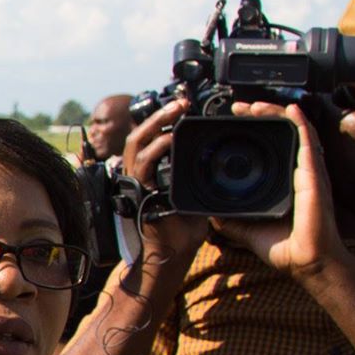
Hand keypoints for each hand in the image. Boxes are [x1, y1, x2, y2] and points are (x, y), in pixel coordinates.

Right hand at [120, 99, 209, 263]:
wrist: (173, 252)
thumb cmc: (184, 227)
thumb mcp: (195, 192)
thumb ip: (198, 173)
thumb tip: (217, 156)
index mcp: (151, 170)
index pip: (152, 137)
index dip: (164, 119)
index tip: (184, 105)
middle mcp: (140, 172)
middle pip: (142, 133)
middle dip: (160, 114)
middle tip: (181, 102)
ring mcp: (136, 180)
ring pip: (137, 142)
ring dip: (156, 123)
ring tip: (176, 110)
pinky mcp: (138, 190)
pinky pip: (144, 164)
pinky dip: (156, 149)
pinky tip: (171, 138)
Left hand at [209, 103, 348, 281]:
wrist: (305, 262)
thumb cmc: (285, 248)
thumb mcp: (247, 229)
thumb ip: (230, 220)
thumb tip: (211, 213)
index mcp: (284, 182)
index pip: (271, 146)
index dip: (255, 129)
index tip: (235, 121)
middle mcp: (297, 172)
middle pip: (282, 131)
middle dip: (261, 115)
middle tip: (239, 108)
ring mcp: (307, 171)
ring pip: (294, 130)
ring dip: (275, 113)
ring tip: (255, 105)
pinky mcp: (314, 174)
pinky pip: (309, 141)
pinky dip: (301, 123)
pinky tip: (290, 110)